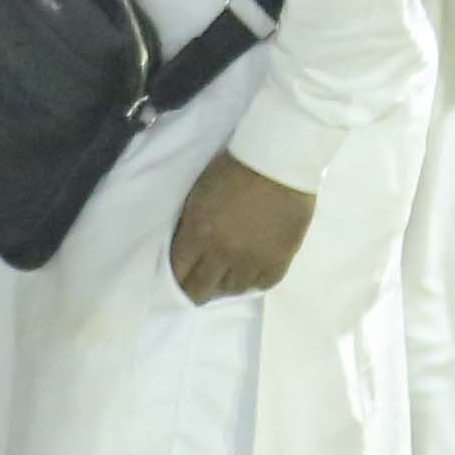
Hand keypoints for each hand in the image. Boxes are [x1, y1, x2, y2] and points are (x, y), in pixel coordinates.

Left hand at [168, 151, 315, 302]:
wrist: (277, 163)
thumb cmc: (231, 171)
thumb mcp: (197, 198)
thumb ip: (190, 228)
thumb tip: (186, 250)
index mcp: (198, 235)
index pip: (178, 273)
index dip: (175, 280)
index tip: (177, 281)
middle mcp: (223, 254)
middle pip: (202, 289)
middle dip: (195, 291)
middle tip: (196, 289)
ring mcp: (253, 260)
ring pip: (232, 289)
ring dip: (224, 285)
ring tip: (223, 279)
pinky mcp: (279, 259)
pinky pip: (262, 284)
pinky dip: (252, 282)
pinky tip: (248, 275)